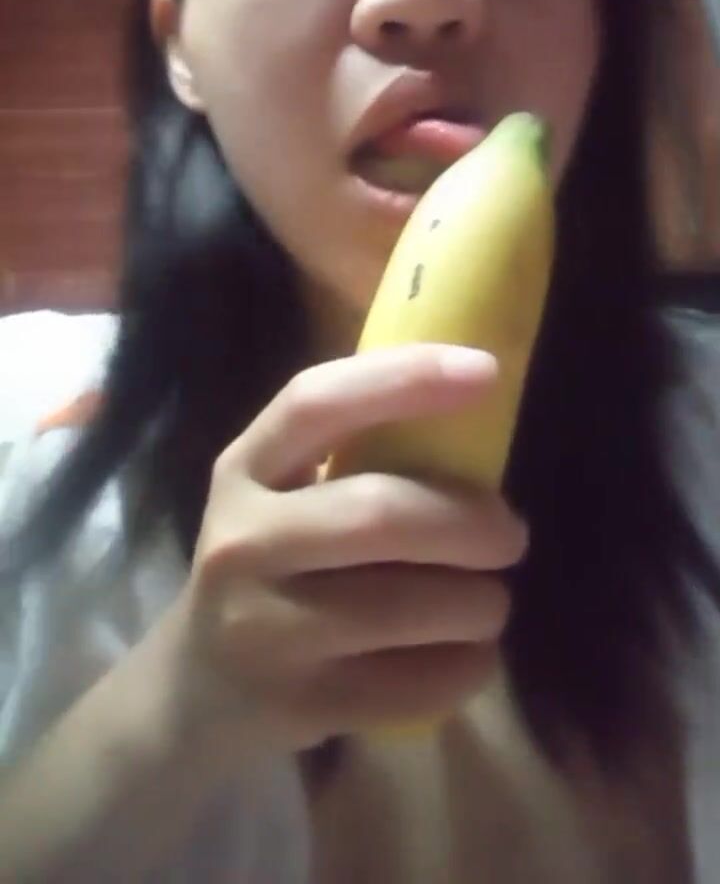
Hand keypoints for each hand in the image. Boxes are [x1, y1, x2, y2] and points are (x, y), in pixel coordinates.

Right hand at [171, 344, 528, 755]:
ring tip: (489, 600)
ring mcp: (264, 632)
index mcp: (243, 470)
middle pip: (378, 514)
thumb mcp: (281, 495)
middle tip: (511, 533)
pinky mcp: (299, 706)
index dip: (403, 379)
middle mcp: (243, 543)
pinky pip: (417, 684)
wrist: (196, 688)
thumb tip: (477, 403)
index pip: (315, 403)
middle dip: (470, 521)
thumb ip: (355, 452)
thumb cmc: (270, 564)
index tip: (485, 371)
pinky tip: (468, 654)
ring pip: (409, 607)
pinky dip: (468, 666)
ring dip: (480, 601)